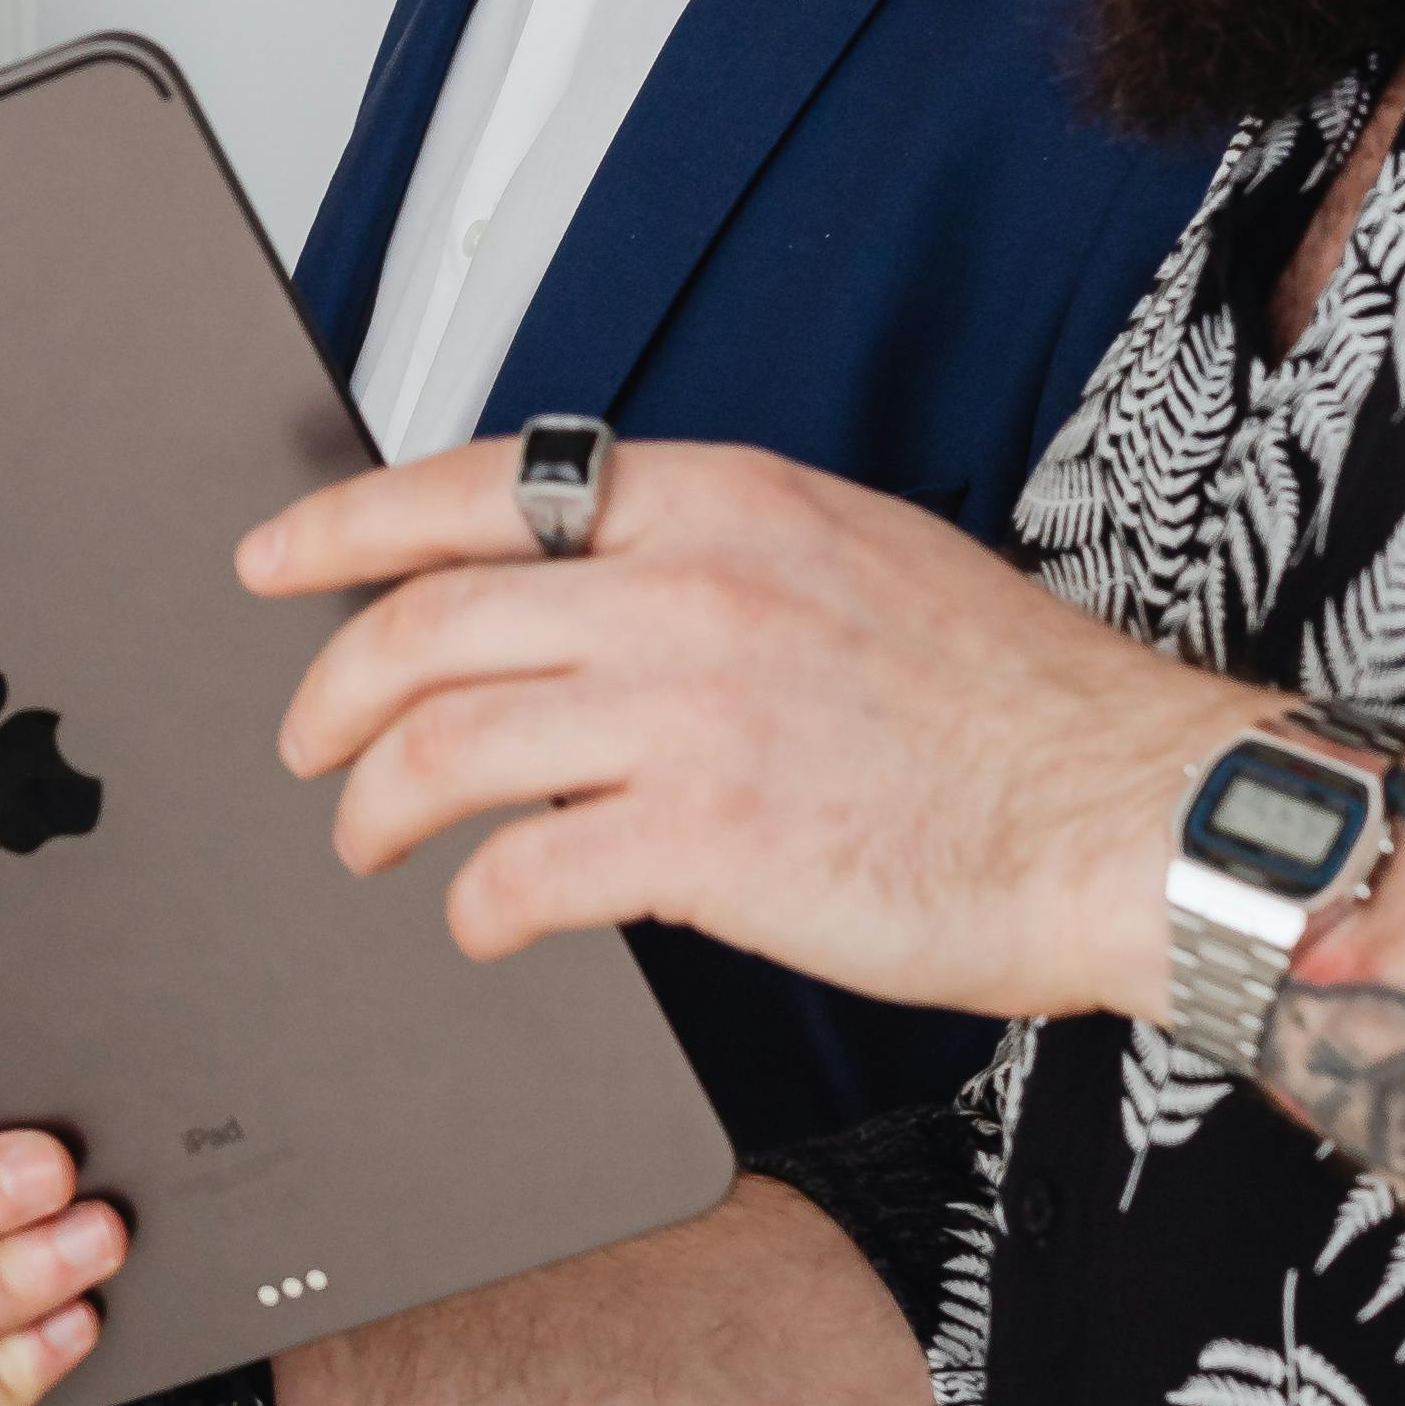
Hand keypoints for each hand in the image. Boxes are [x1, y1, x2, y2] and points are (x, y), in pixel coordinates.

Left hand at [239, 432, 1248, 1022]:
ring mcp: (693, 712)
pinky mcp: (707, 842)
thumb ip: (714, 558)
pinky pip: (520, 872)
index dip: (347, 523)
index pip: (482, 483)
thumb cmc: (1016, 709)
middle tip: (306, 742)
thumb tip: (583, 586)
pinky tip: (483, 921)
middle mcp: (692, 589)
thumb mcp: (856, 558)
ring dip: (374, 808)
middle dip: (331, 693)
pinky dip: (472, 907)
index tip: (274, 557)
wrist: (1130, 815)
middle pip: (427, 623)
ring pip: (444, 747)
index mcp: (725, 501)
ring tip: (370, 841)